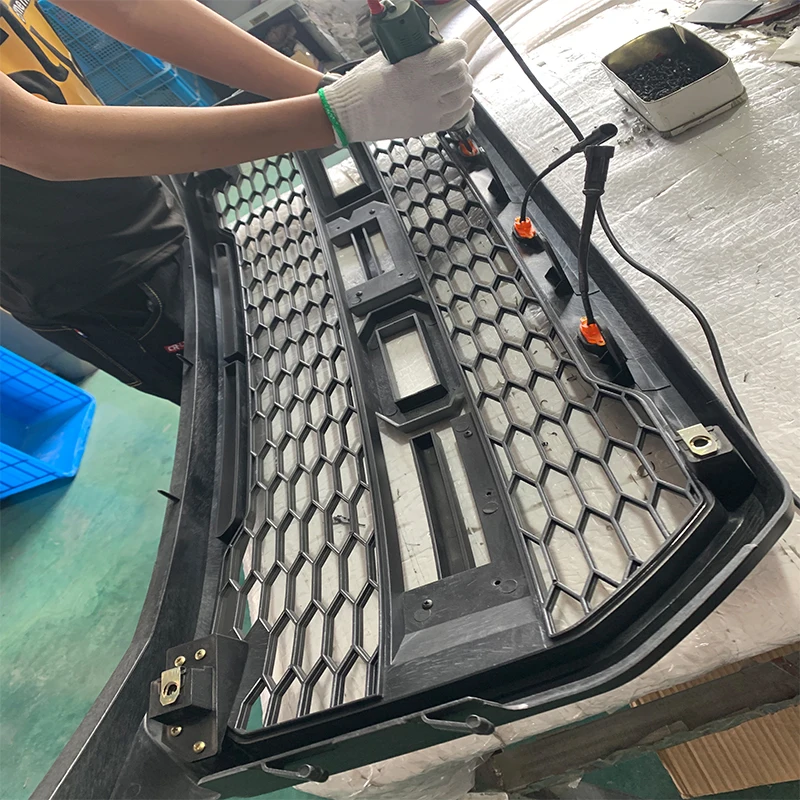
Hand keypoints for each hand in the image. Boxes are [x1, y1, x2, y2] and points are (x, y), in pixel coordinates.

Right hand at [320, 39, 473, 144]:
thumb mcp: (384, 58)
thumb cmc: (360, 88)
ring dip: (463, 86)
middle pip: (460, 75)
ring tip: (458, 81)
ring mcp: (428, 112)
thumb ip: (409, 53)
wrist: (349, 115)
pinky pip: (456, 117)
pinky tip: (460, 99)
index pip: (451, 54)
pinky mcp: (426, 127)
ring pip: (462, 96)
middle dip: (460, 66)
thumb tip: (426, 47)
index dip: (457, 48)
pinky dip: (463, 106)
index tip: (455, 47)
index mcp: (414, 70)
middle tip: (454, 65)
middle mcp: (425, 91)